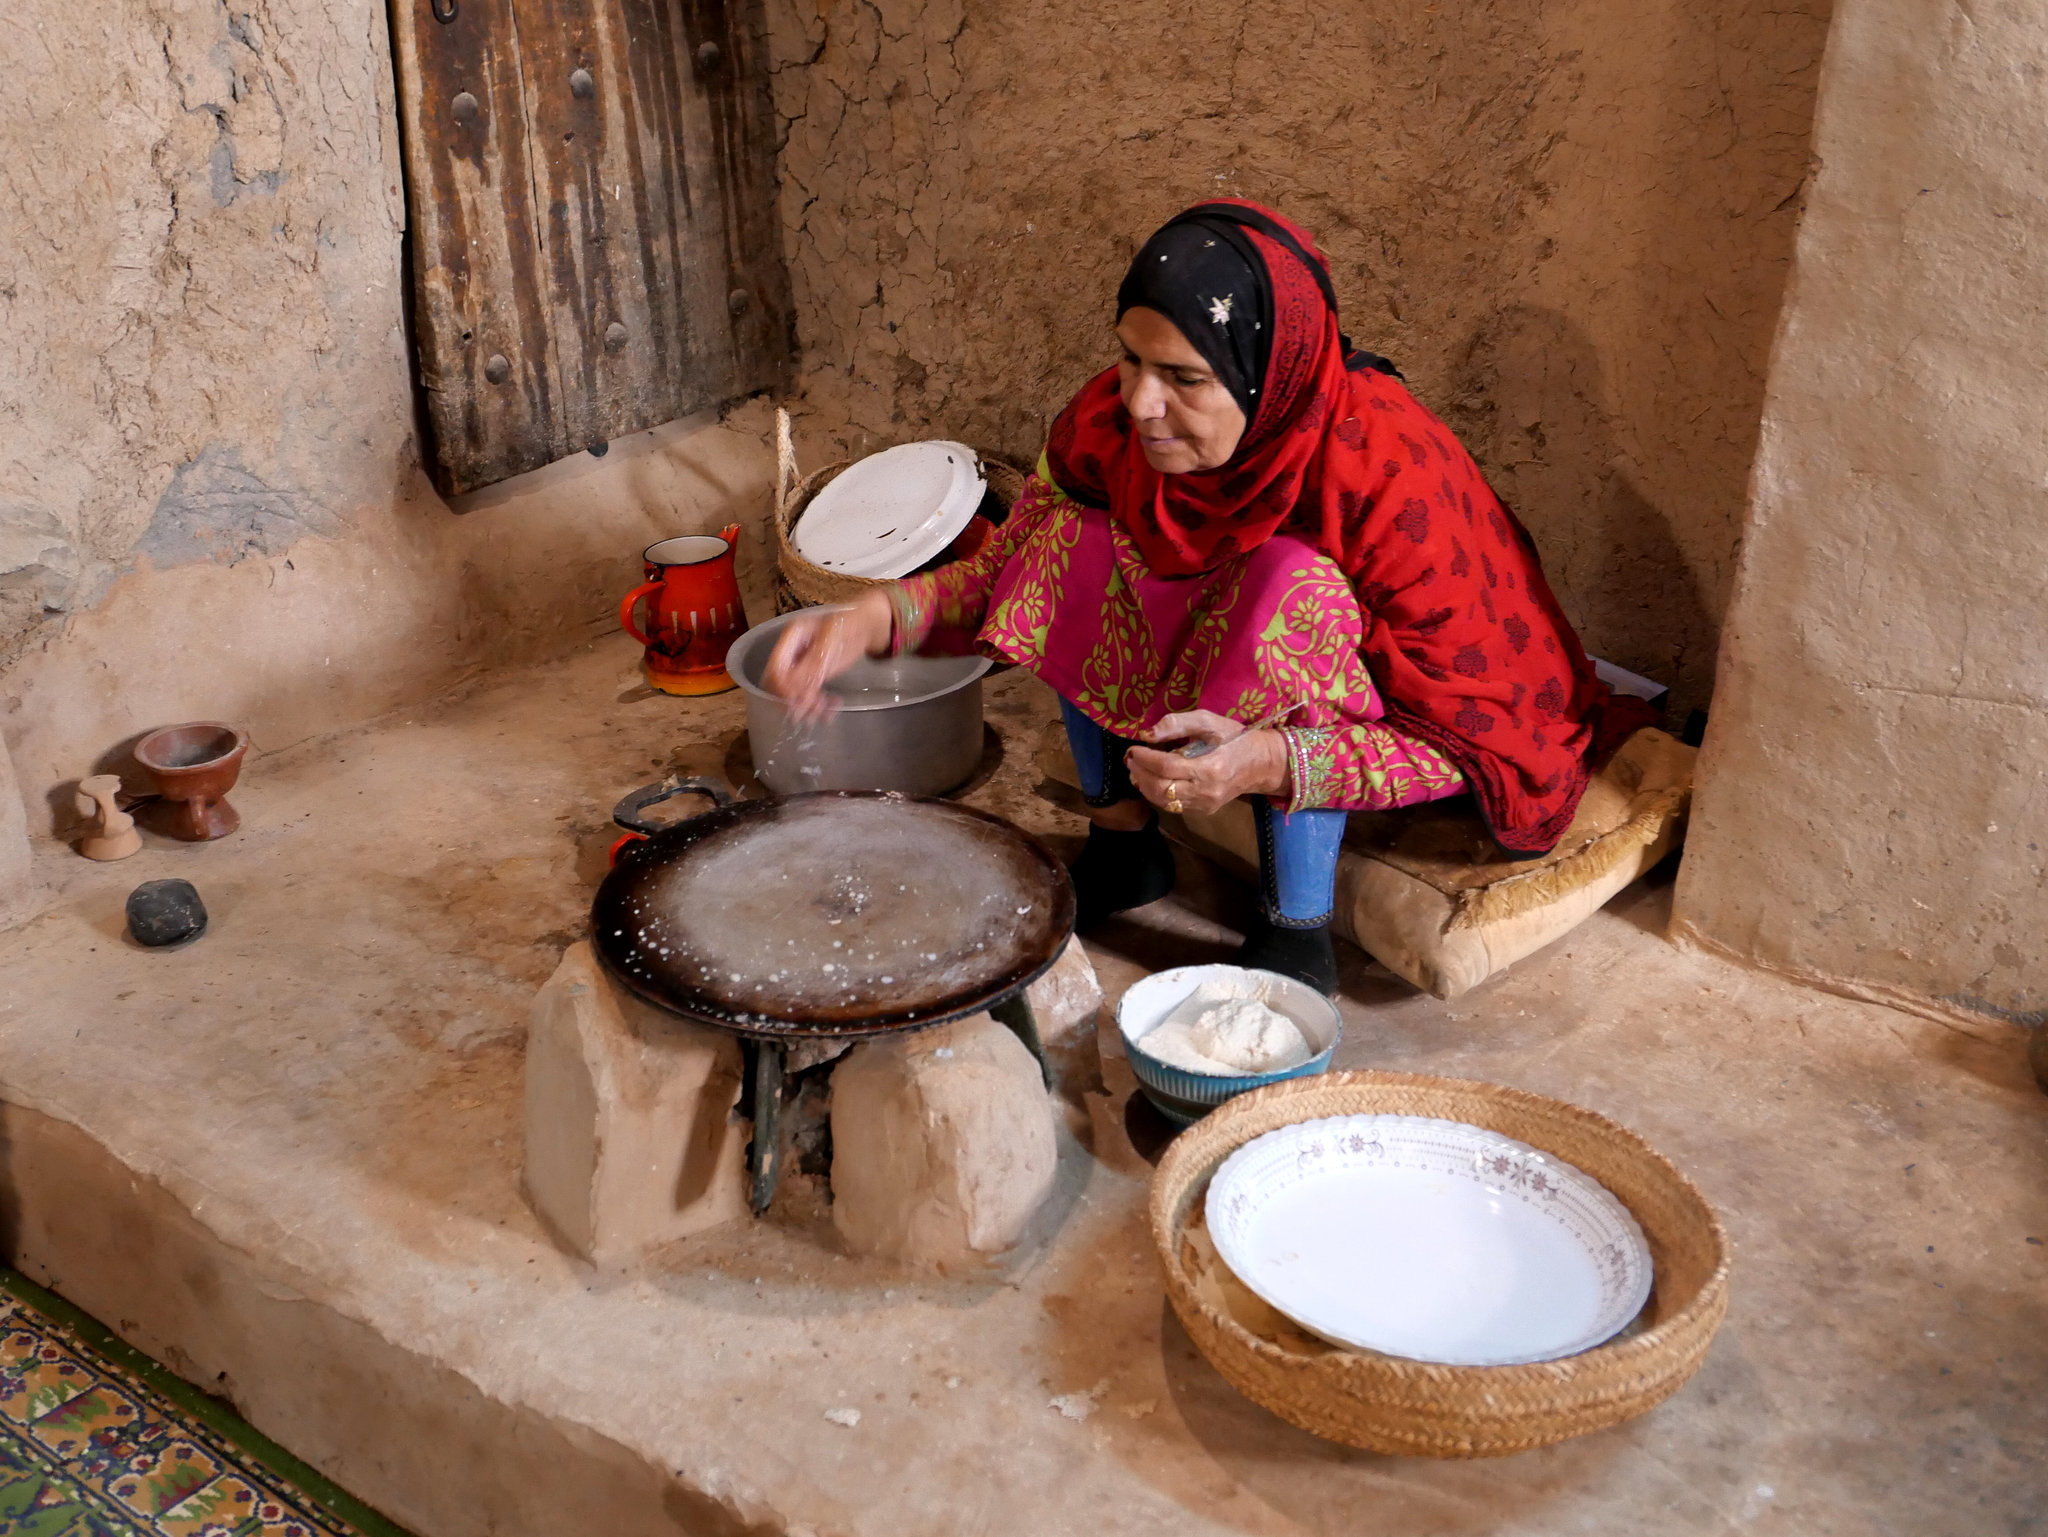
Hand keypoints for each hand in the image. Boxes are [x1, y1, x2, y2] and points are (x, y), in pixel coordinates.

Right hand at [760, 589, 894, 722]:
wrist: (865, 626)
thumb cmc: (849, 625)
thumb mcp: (832, 641)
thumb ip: (814, 665)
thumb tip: (798, 695)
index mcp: (791, 637)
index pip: (775, 669)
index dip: (783, 689)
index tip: (800, 703)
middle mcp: (791, 653)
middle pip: (781, 685)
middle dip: (795, 701)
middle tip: (815, 710)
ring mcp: (801, 666)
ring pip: (793, 695)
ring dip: (807, 708)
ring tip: (825, 713)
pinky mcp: (813, 677)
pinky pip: (808, 697)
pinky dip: (818, 706)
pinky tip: (833, 707)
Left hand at [1125, 710, 1290, 816]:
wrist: (1262, 764)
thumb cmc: (1236, 738)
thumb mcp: (1210, 721)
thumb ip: (1178, 724)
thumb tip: (1147, 734)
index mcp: (1211, 768)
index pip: (1167, 767)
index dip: (1145, 759)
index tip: (1133, 748)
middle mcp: (1206, 792)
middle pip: (1162, 789)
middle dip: (1140, 774)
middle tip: (1130, 759)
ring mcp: (1205, 805)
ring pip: (1164, 802)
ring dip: (1145, 785)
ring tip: (1136, 769)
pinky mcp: (1203, 810)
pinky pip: (1173, 805)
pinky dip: (1156, 793)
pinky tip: (1150, 779)